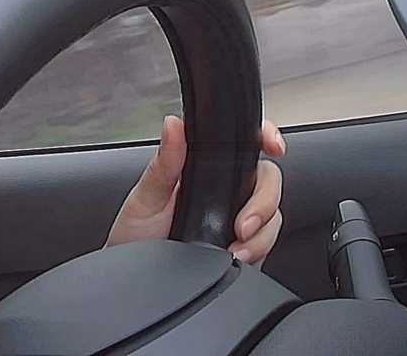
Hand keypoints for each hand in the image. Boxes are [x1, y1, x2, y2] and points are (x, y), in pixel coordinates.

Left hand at [104, 115, 285, 264]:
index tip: (273, 145)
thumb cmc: (134, 234)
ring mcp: (234, 217)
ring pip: (272, 214)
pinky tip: (238, 257)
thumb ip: (164, 162)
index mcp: (200, 167)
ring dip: (261, 233)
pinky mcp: (243, 246)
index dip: (263, 137)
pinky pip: (267, 243)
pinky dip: (259, 250)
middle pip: (266, 180)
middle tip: (241, 226)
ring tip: (234, 249)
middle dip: (264, 203)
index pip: (241, 144)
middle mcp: (222, 190)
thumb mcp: (146, 196)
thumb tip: (173, 124)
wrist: (134, 281)